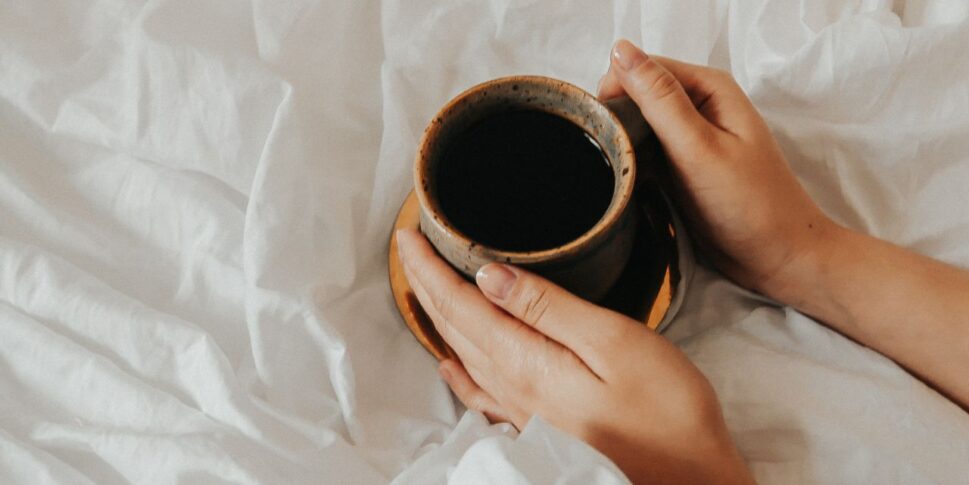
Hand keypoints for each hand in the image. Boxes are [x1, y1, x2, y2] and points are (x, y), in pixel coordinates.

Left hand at [396, 228, 753, 484]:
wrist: (689, 481)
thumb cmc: (667, 410)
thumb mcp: (614, 342)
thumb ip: (548, 308)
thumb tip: (489, 277)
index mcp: (528, 363)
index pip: (460, 306)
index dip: (430, 268)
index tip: (408, 236)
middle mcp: (515, 390)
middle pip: (454, 329)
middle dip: (426, 285)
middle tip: (408, 249)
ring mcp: (525, 413)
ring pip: (463, 356)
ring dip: (439, 319)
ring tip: (425, 289)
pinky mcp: (541, 427)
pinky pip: (481, 392)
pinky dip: (459, 371)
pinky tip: (452, 366)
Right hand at [602, 41, 968, 408]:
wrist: (779, 258)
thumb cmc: (751, 205)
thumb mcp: (699, 148)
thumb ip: (659, 99)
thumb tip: (621, 50)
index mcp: (710, 88)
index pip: (643, 67)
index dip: (614, 90)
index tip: (599, 125)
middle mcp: (701, 105)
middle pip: (637, 94)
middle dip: (616, 118)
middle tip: (611, 155)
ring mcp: (691, 137)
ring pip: (637, 125)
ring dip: (622, 143)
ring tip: (619, 170)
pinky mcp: (683, 166)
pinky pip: (645, 152)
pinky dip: (632, 163)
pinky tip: (627, 182)